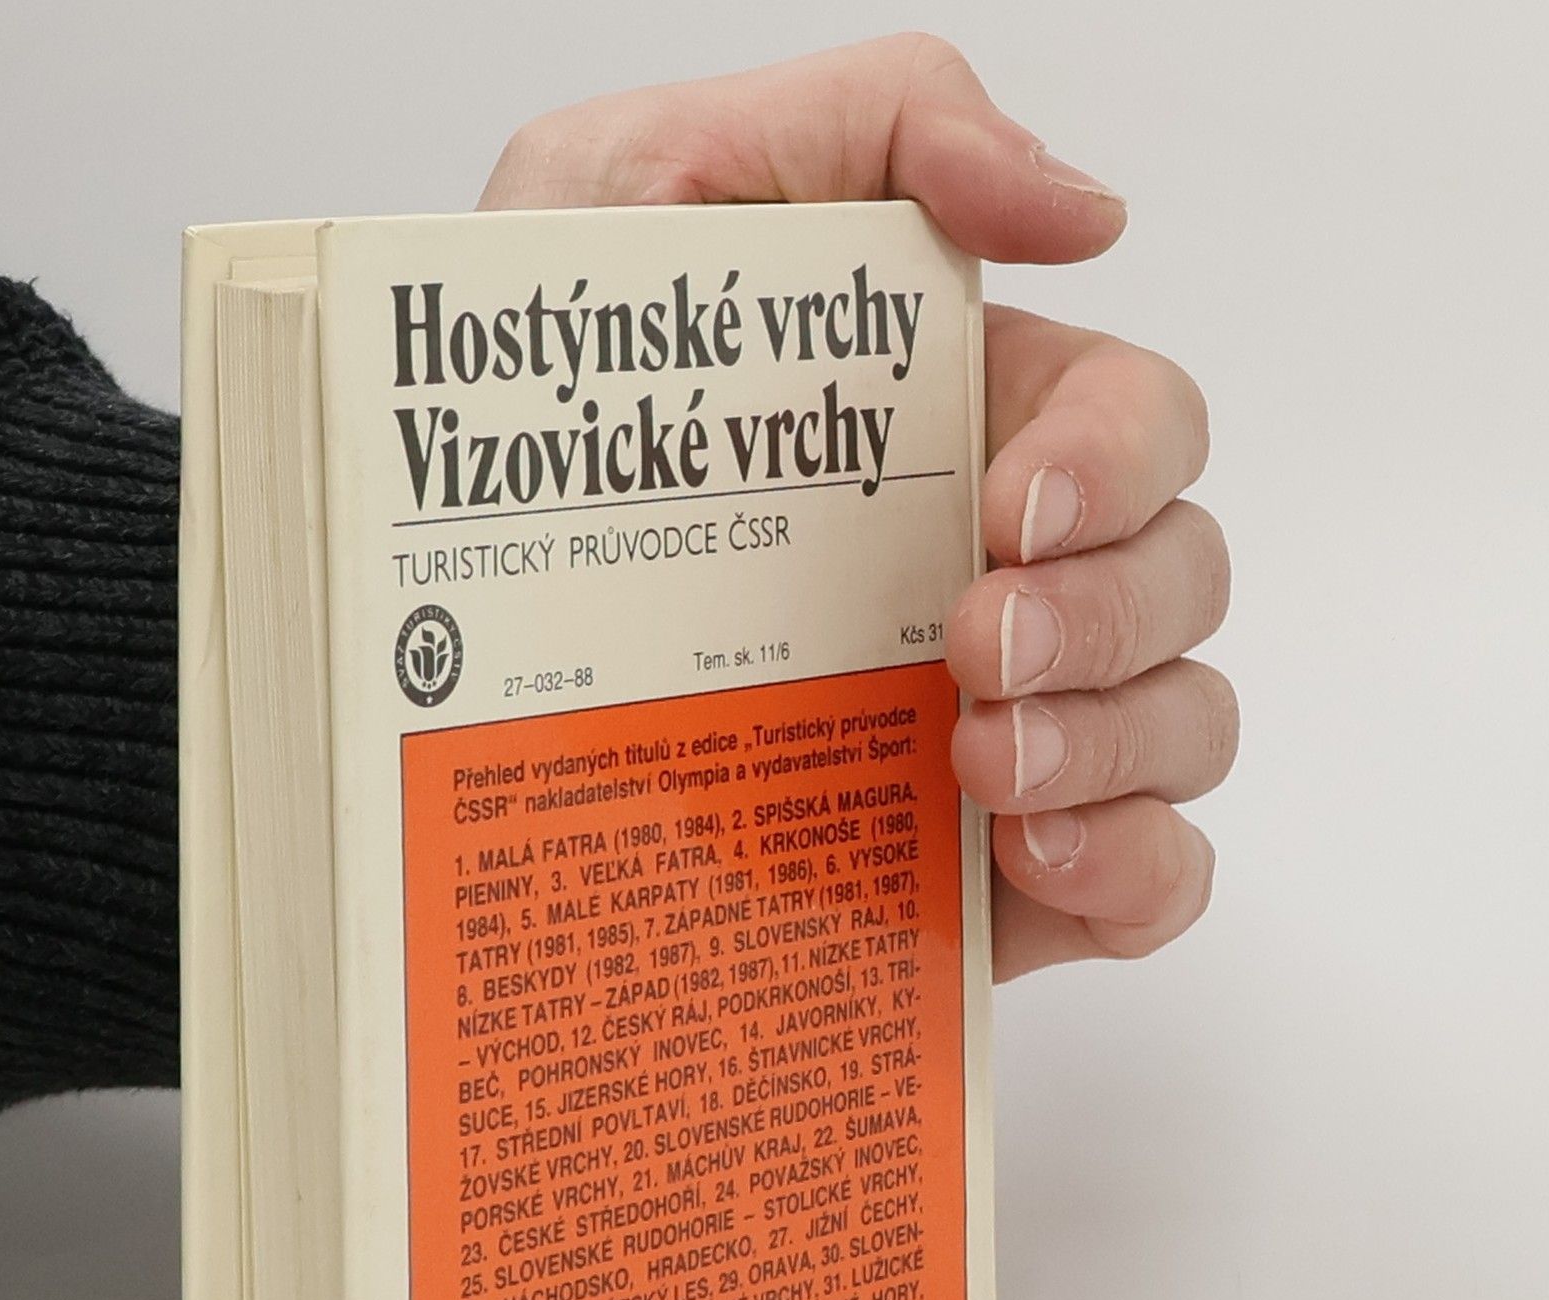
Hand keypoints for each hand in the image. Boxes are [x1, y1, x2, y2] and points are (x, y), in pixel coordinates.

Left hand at [481, 34, 1234, 979]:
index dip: (1115, 455)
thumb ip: (866, 128)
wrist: (405, 655)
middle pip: (1180, 573)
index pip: (1131, 419)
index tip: (1005, 505)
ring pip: (1186, 723)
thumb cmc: (513, 432)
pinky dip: (1131, 869)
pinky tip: (1023, 856)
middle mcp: (997, 574)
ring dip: (1117, 743)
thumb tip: (1077, 207)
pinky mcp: (974, 873)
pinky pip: (1148, 879)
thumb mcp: (637, 194)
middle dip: (1107, 613)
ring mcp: (1000, 726)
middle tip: (965, 648)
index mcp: (950, 424)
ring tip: (974, 763)